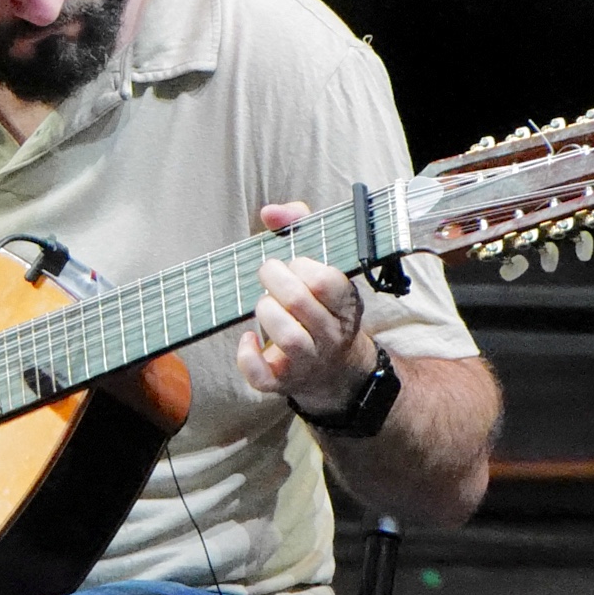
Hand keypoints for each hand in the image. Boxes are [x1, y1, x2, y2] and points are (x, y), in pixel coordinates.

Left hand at [238, 200, 378, 413]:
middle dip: (273, 280)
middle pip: (299, 302)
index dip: (301, 265)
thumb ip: (299, 228)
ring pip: (286, 337)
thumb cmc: (319, 304)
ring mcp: (310, 361)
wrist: (334, 368)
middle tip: (267, 274)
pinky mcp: (284, 382)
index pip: (325, 280)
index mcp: (345, 304)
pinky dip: (248, 355)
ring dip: (265, 312)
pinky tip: (248, 338)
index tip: (293, 263)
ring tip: (265, 304)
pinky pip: (262, 375)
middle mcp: (332, 334)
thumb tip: (271, 212)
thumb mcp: (321, 264)